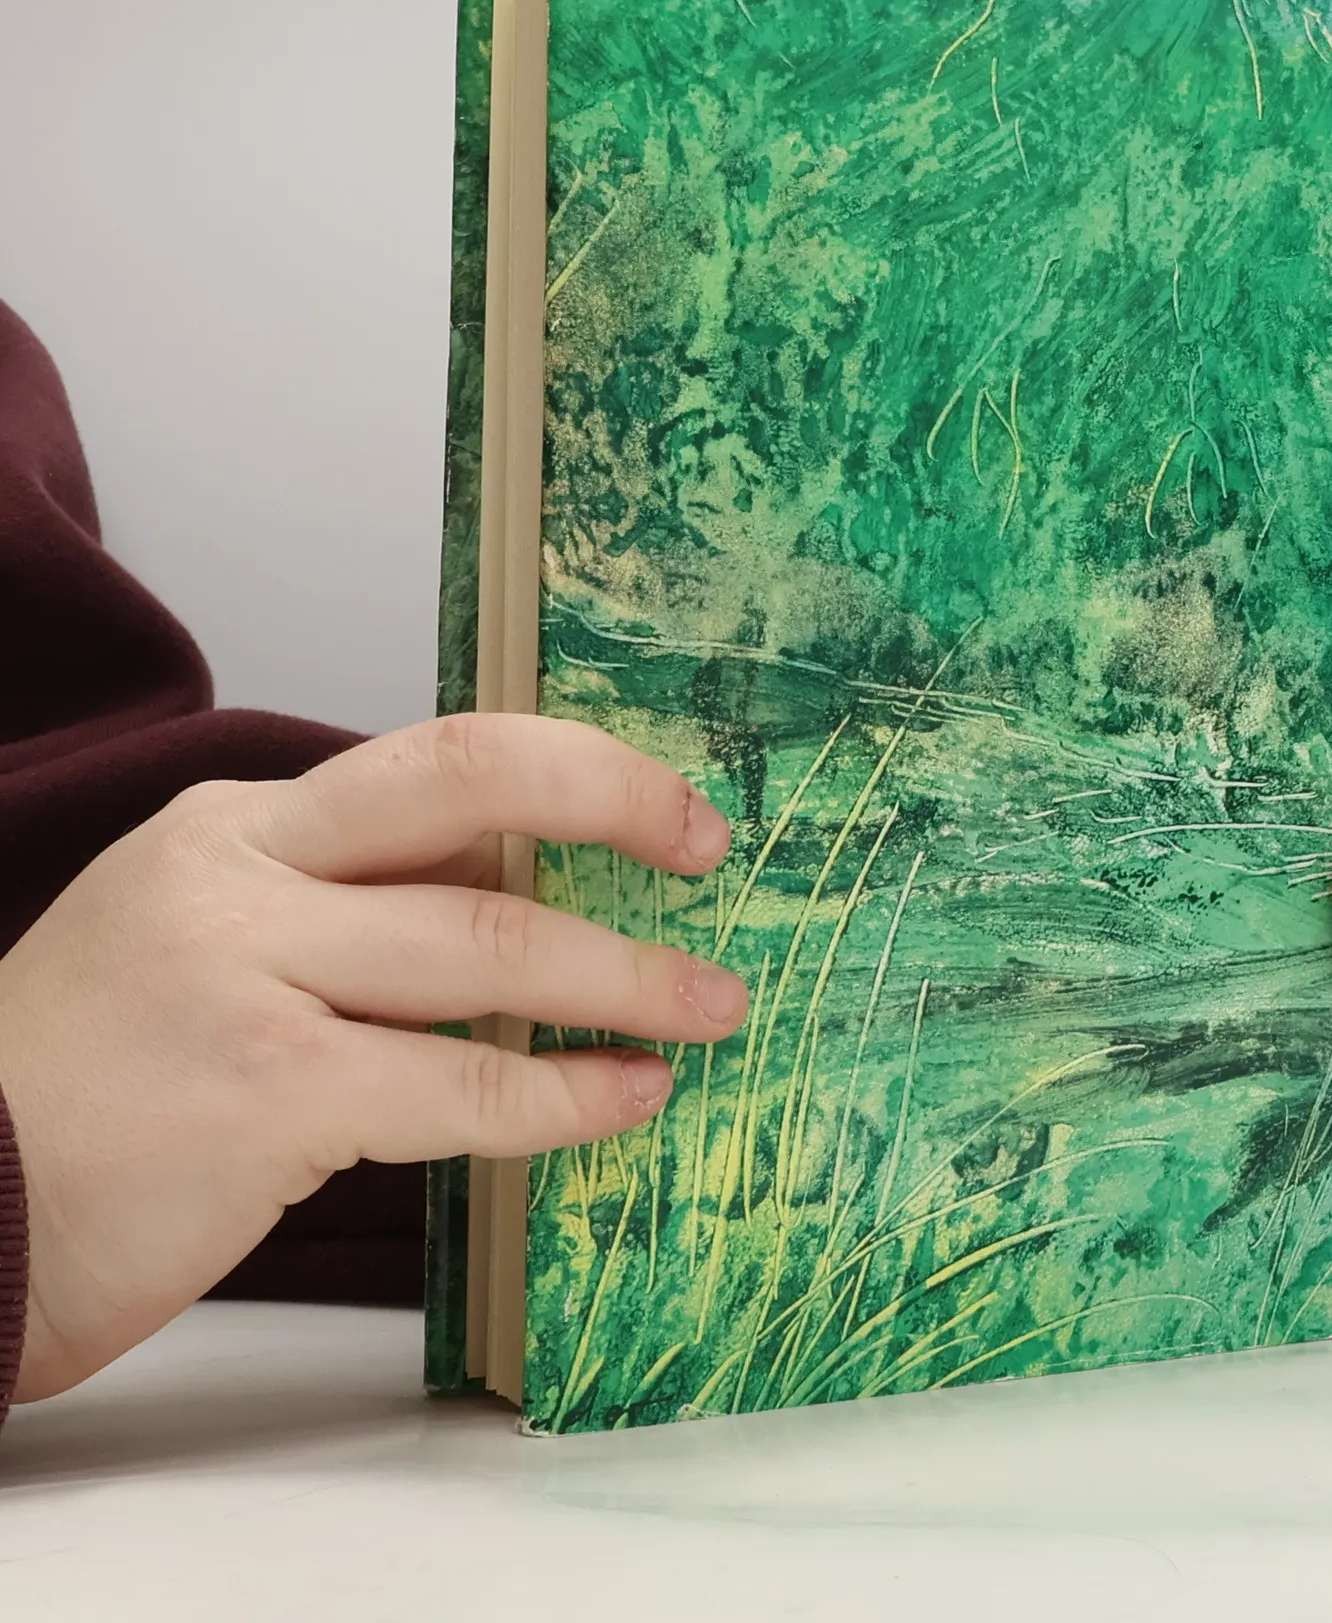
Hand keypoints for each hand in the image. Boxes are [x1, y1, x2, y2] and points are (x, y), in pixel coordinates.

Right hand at [0, 714, 744, 1402]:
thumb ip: (349, 911)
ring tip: (712, 1008)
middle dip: (616, 801)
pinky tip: (628, 1097)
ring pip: (489, 941)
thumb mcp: (204, 949)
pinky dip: (564, 1093)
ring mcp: (245, 974)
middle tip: (713, 847)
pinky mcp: (261, 1092)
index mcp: (237, 827)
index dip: (572, 774)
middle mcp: (240, 873)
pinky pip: (459, 1082)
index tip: (666, 809)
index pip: (438, 764)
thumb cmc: (88, 1093)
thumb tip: (517, 890)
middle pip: (471, 784)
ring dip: (626, 978)